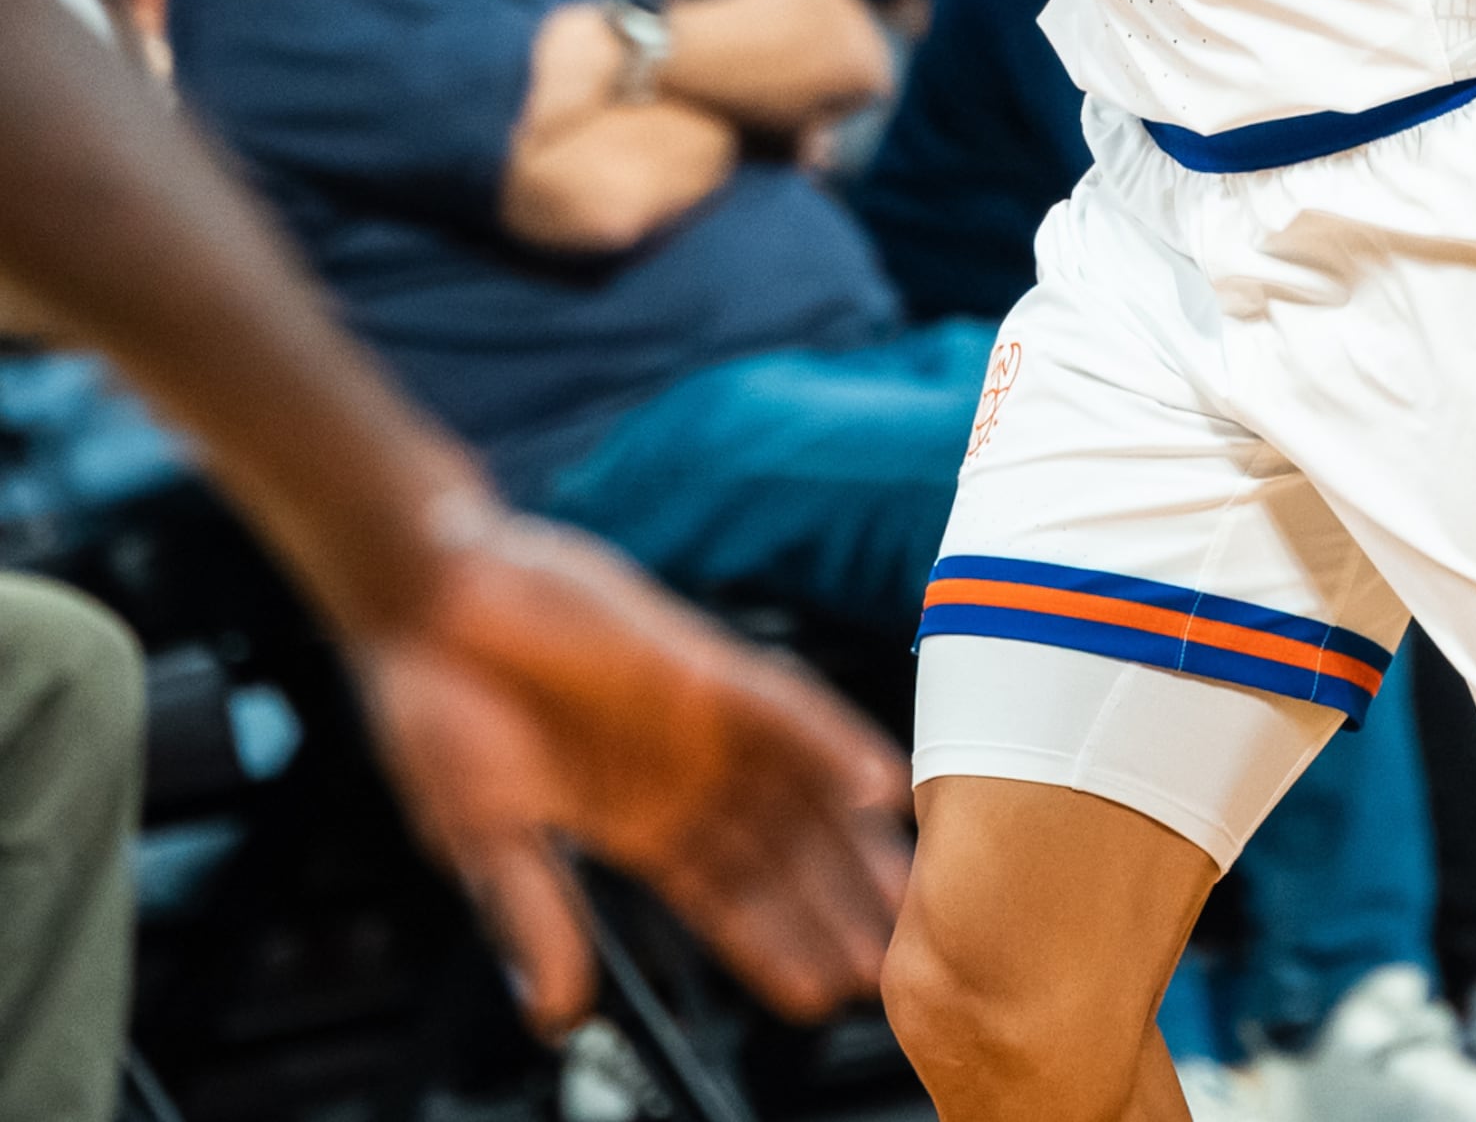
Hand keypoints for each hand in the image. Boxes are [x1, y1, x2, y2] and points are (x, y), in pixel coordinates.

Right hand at [351, 502, 910, 1039]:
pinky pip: (786, 706)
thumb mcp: (484, 835)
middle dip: (834, 908)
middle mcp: (684, 772)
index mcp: (635, 821)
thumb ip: (533, 915)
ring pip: (799, 786)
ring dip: (853, 840)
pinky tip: (878, 787)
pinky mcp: (701, 662)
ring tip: (907, 895)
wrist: (428, 600)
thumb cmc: (438, 710)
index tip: (824, 997)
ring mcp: (700, 718)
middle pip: (781, 852)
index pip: (725, 898)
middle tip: (893, 963)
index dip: (774, 946)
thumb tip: (557, 1014)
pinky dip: (835, 743)